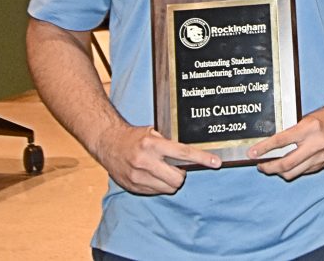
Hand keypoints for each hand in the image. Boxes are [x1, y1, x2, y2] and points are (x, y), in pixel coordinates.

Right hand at [96, 125, 220, 194]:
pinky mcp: (133, 186)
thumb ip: (170, 142)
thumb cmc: (134, 136)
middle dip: (182, 175)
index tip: (216, 162)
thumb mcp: (154, 132)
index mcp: (153, 144)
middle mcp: (145, 161)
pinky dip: (159, 186)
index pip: (184, 153)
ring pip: (168, 188)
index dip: (202, 158)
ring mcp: (138, 176)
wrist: (108, 143)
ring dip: (171, 182)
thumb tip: (193, 153)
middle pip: (178, 178)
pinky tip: (153, 175)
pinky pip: (156, 192)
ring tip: (163, 170)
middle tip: (177, 168)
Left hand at [248, 102, 323, 180]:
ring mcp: (320, 157)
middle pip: (286, 164)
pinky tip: (287, 166)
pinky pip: (302, 172)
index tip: (252, 153)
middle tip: (259, 165)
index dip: (264, 149)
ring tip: (271, 167)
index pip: (281, 142)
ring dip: (279, 172)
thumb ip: (291, 131)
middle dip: (269, 167)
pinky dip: (292, 170)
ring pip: (293, 172)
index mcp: (309, 129)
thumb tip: (271, 143)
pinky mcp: (322, 164)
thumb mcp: (306, 119)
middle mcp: (315, 145)